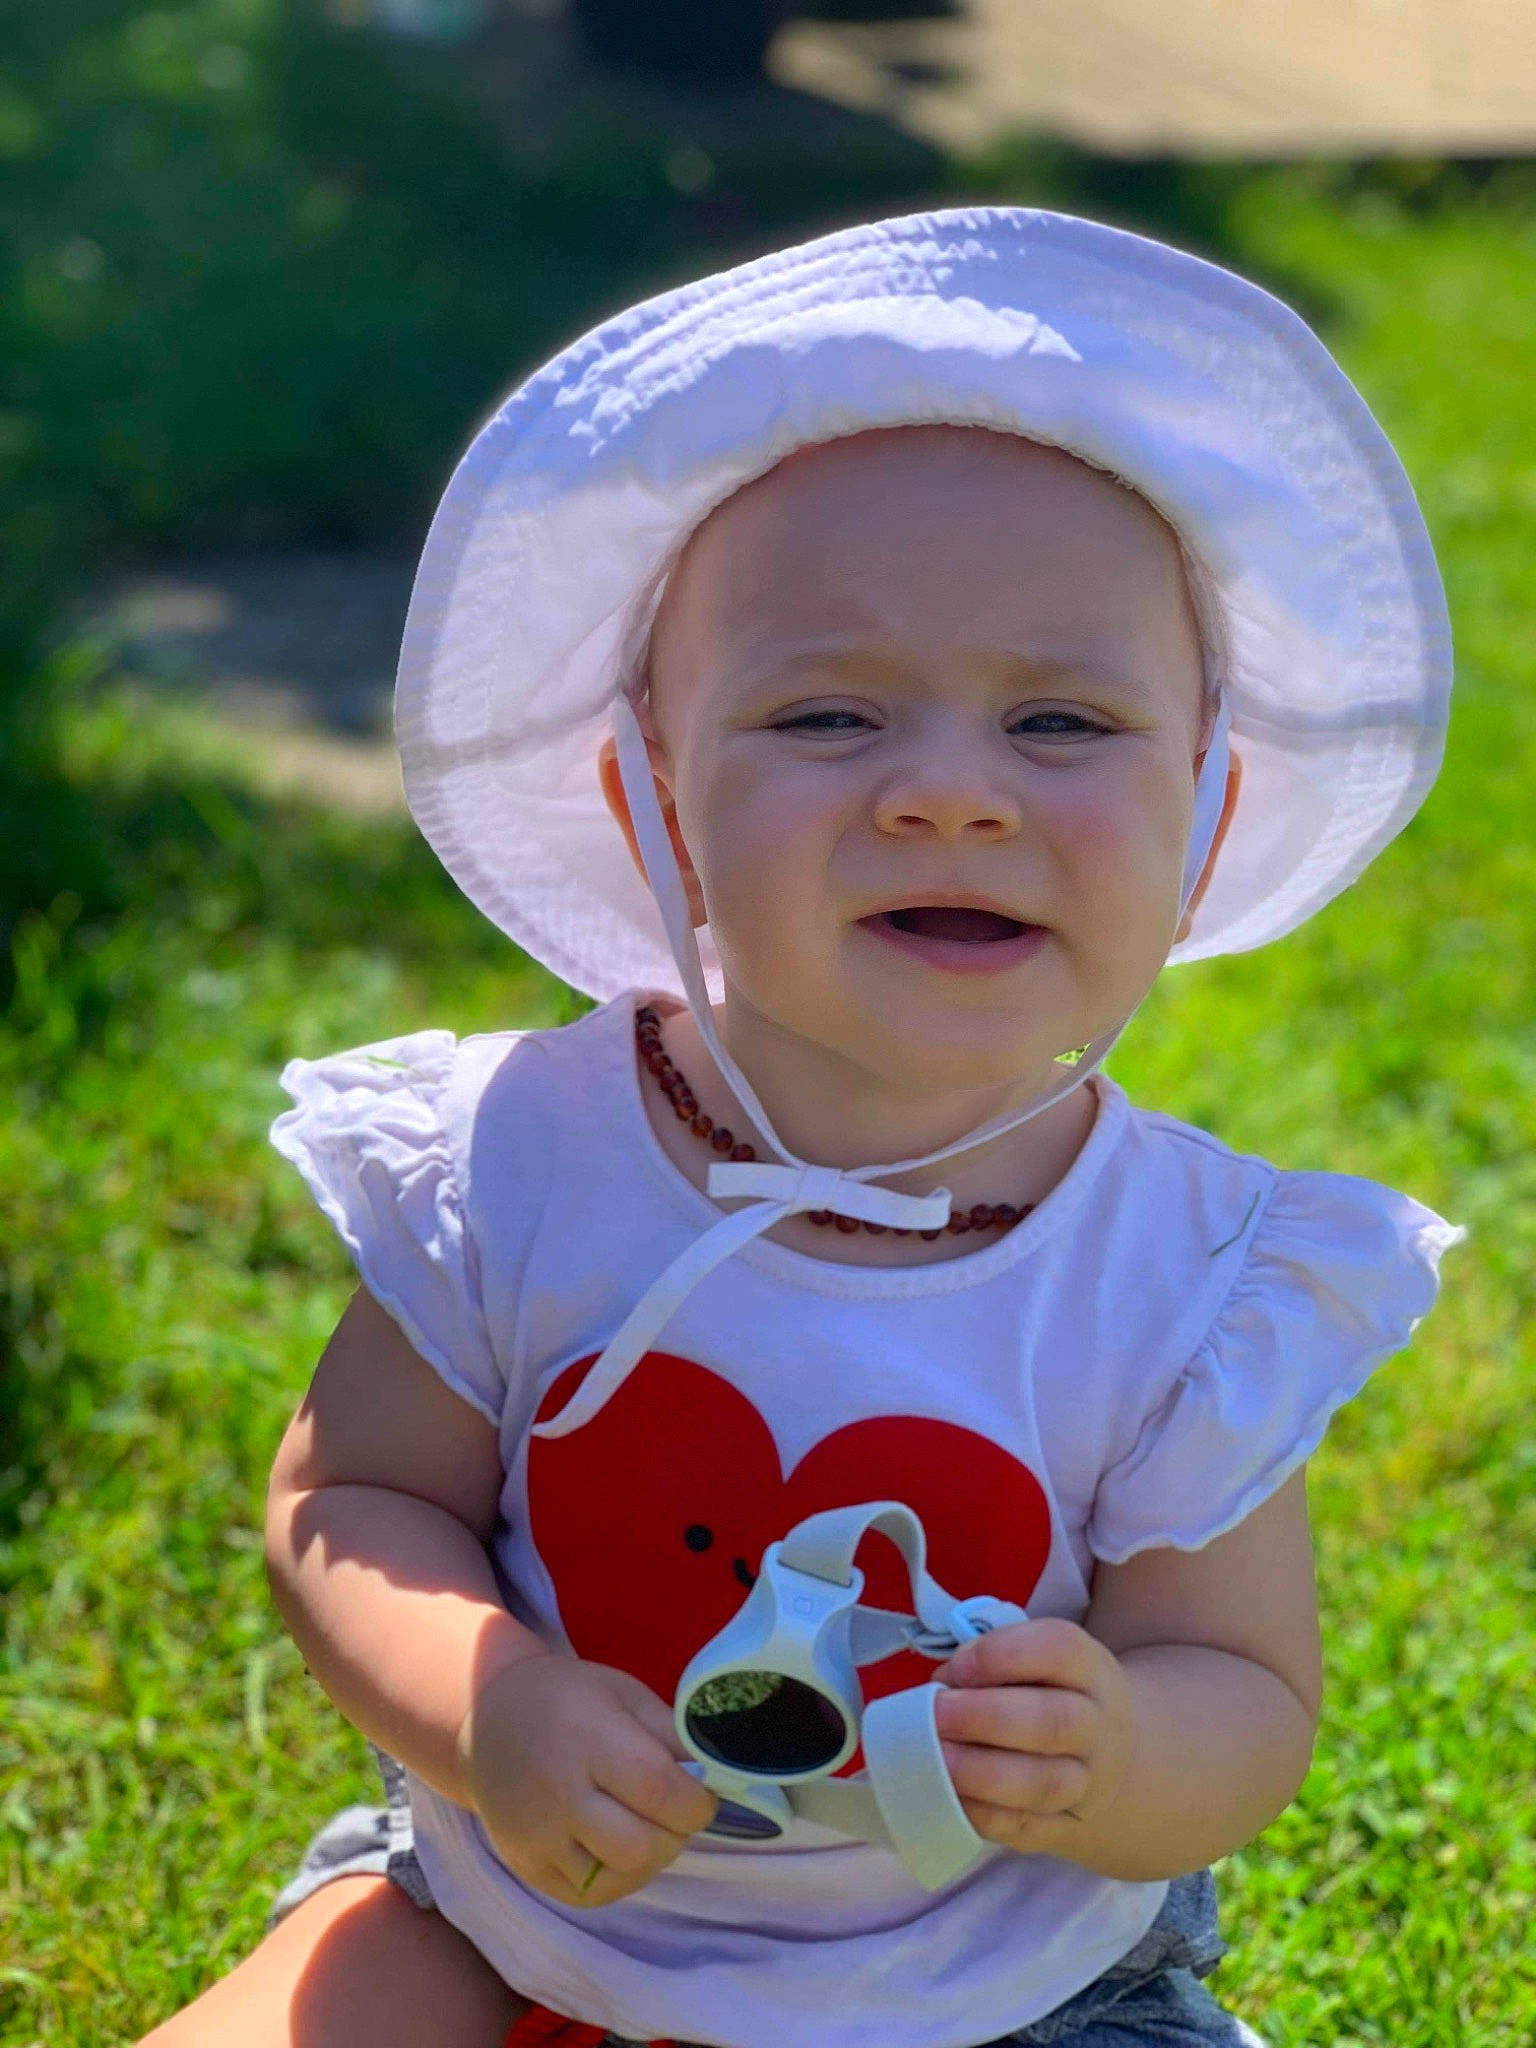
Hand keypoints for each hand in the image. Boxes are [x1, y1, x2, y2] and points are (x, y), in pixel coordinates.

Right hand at [456, 1654, 717, 1907]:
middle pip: (639, 1846)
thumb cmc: (570, 1699)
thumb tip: (719, 1770)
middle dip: (675, 1835)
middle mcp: (558, 1793)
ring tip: (645, 1826)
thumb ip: (671, 1733)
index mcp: (588, 1738)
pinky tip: (618, 1847)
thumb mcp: (623, 1693)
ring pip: (617, 1878)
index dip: (697, 1802)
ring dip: (648, 1859)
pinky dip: (618, 1877)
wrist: (488, 1721)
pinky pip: (589, 1894)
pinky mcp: (526, 1865)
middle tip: (672, 1812)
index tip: (702, 1794)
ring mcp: (537, 1836)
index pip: (658, 1789)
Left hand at [931, 1618, 1134, 1857]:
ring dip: (981, 1773)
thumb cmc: (1053, 1693)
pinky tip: (948, 1794)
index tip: (957, 1665)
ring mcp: (1086, 1782)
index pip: (1059, 1651)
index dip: (1002, 1654)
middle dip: (984, 1717)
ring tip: (936, 1758)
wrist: (1108, 1759)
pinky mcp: (1065, 1827)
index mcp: (1089, 1668)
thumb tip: (945, 1684)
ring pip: (1043, 1784)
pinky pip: (1025, 1828)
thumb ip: (993, 1661)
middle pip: (1052, 1722)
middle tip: (934, 1714)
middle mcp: (1096, 1726)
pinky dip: (983, 1814)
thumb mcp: (1040, 1660)